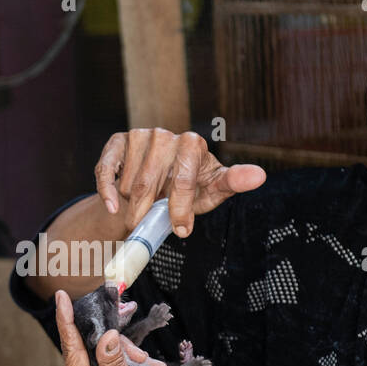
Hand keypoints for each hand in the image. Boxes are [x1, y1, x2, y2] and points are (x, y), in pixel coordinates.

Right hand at [94, 128, 265, 235]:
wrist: (158, 188)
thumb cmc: (190, 190)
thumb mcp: (212, 190)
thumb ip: (233, 182)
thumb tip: (260, 176)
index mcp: (193, 143)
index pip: (184, 180)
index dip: (180, 209)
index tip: (180, 230)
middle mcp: (166, 134)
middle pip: (150, 185)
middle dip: (149, 212)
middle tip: (149, 223)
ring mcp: (140, 135)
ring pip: (129, 183)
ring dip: (131, 204)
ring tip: (141, 205)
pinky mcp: (117, 141)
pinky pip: (106, 170)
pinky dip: (107, 193)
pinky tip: (113, 206)